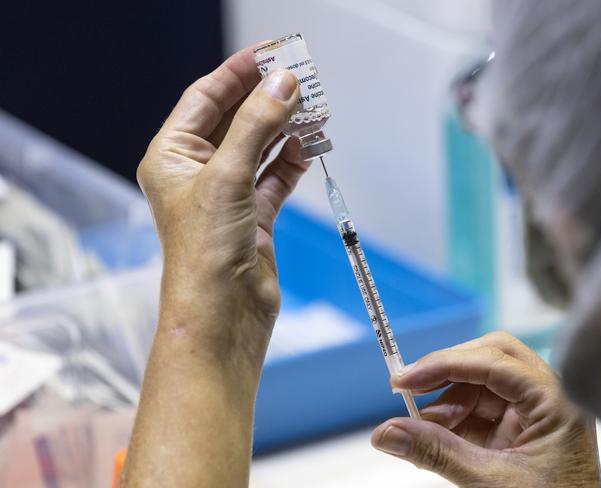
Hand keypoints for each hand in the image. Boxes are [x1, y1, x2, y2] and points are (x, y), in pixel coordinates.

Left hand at [122, 46, 304, 486]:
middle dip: (268, 99)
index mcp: (172, 157)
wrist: (223, 315)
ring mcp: (227, 195)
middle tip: (301, 78)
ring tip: (314, 110)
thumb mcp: (228, 176)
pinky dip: (293, 160)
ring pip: (260, 148)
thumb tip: (283, 84)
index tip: (271, 54)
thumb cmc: (204, 253)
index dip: (238, 73)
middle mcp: (198, 174)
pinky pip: (275, 176)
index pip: (205, 98)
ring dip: (286, 129)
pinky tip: (310, 145)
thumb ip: (257, 126)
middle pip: (236, 120)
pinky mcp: (253, 216)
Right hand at [371, 332, 600, 486]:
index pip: (493, 361)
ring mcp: (534, 413)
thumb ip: (435, 454)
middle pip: (490, 358)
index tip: (405, 380)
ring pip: (480, 383)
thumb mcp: (488, 483)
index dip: (443, 365)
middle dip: (447, 372)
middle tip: (410, 387)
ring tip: (421, 428)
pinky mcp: (520, 430)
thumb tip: (386, 433)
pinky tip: (435, 435)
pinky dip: (453, 419)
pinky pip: (480, 409)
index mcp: (555, 403)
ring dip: (445, 401)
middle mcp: (548, 399)